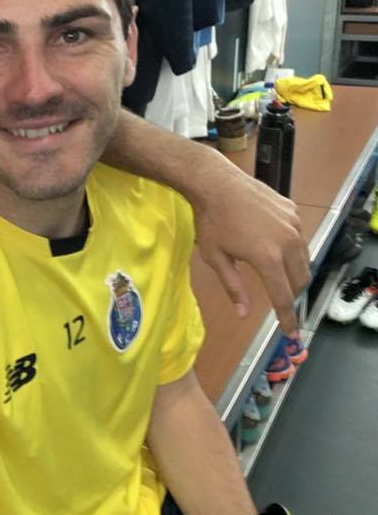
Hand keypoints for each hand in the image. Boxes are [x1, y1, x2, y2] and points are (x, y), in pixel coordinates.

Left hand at [188, 158, 308, 333]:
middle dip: (292, 294)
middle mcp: (288, 242)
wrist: (215, 182)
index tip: (291, 332)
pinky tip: (274, 246)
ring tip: (280, 277)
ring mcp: (293, 224)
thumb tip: (243, 314)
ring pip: (304, 258)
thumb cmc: (210, 221)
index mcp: (268, 257)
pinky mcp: (293, 211)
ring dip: (295, 272)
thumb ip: (234, 287)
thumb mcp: (216, 258)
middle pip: (301, 278)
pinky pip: (299, 237)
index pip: (283, 295)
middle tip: (281, 302)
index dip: (287, 316)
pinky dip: (292, 248)